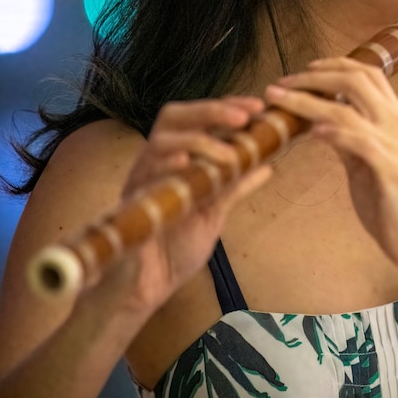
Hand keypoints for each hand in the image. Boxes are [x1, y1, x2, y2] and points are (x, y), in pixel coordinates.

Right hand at [91, 96, 273, 313]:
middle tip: (244, 115)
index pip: (196, 119)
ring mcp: (140, 181)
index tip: (257, 107)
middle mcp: (155, 163)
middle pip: (174, 117)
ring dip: (199, 140)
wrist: (147, 290)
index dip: (224, 107)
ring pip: (161, 141)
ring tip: (229, 154)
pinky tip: (186, 163)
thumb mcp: (214, 211)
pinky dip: (166, 165)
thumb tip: (267, 165)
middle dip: (211, 110)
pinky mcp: (129, 204)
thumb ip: (235, 186)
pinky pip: (144, 177)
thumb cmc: (175, 249)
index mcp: (175, 160)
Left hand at [264, 58, 397, 276]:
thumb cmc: (396, 207)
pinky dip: (333, 132)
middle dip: (314, 76)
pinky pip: (359, 141)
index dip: (335, 65)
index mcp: (397, 121)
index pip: (369, 74)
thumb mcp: (367, 166)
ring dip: (307, 101)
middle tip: (281, 83)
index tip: (304, 69)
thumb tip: (320, 124)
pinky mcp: (393, 170)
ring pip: (349, 109)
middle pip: (357, 80)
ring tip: (278, 100)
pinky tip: (311, 132)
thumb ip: (349, 142)